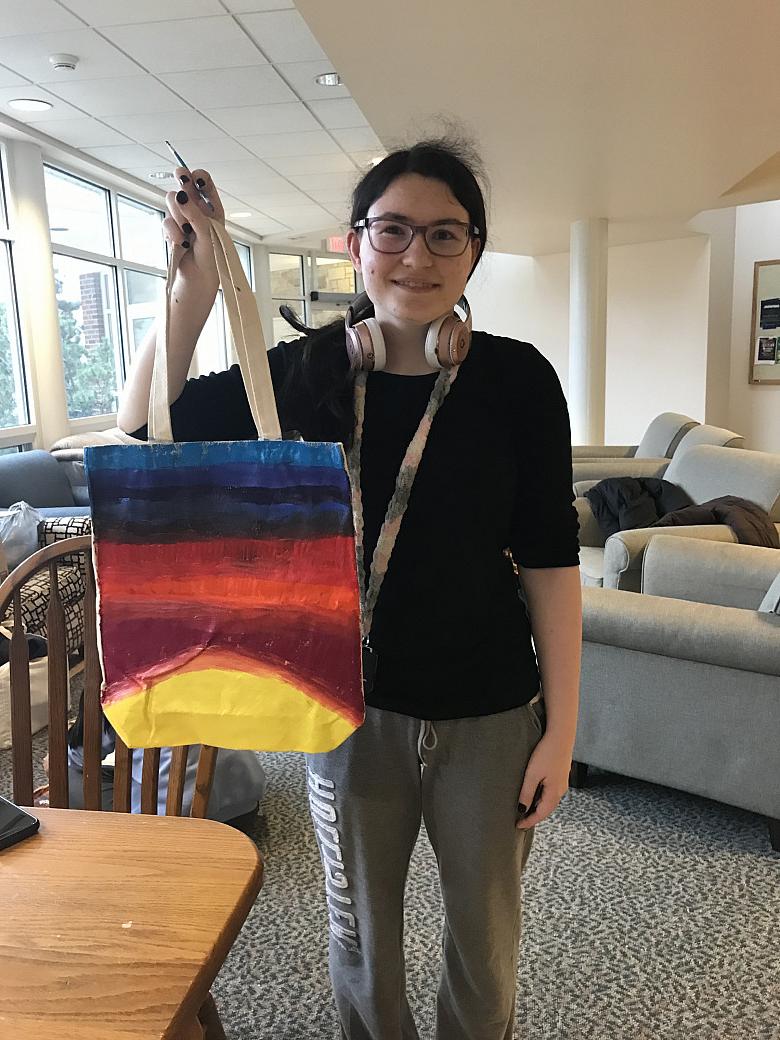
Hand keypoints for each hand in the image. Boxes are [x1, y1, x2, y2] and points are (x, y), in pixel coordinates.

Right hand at [163, 166, 224, 295]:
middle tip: (181, 184)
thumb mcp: (207, 234)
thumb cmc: (211, 260)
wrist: (197, 281)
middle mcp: (198, 212)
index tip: (193, 177)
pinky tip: (181, 243)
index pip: (205, 185)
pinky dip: (172, 232)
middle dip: (182, 185)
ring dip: (178, 214)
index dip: (199, 177)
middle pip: (184, 186)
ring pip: (172, 202)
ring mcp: (183, 220)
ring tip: (187, 232)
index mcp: (213, 210)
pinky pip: (166, 221)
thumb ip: (195, 214)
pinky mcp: (171, 231)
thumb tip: (180, 195)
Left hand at [515, 732, 571, 829]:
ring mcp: (562, 782)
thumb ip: (527, 792)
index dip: (529, 821)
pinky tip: (534, 793)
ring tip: (525, 808)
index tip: (518, 826)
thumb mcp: (532, 774)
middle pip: (546, 809)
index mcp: (554, 793)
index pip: (541, 814)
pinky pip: (551, 792)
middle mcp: (561, 790)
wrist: (561, 735)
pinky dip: (542, 797)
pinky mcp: (560, 774)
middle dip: (534, 816)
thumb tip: (522, 809)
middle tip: (520, 820)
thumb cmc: (547, 753)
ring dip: (538, 806)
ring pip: (549, 800)